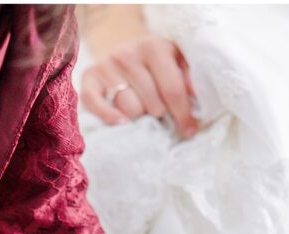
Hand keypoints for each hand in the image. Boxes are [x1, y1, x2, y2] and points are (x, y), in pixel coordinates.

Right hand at [80, 34, 197, 135]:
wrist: (121, 54)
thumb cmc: (153, 65)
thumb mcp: (175, 61)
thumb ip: (189, 77)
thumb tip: (198, 97)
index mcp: (153, 47)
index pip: (172, 90)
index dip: (183, 114)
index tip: (189, 130)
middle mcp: (128, 54)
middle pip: (152, 105)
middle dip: (159, 114)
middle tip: (157, 112)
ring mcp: (107, 66)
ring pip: (130, 111)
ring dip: (138, 116)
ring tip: (140, 110)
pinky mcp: (89, 79)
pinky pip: (97, 105)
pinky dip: (110, 117)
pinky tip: (121, 123)